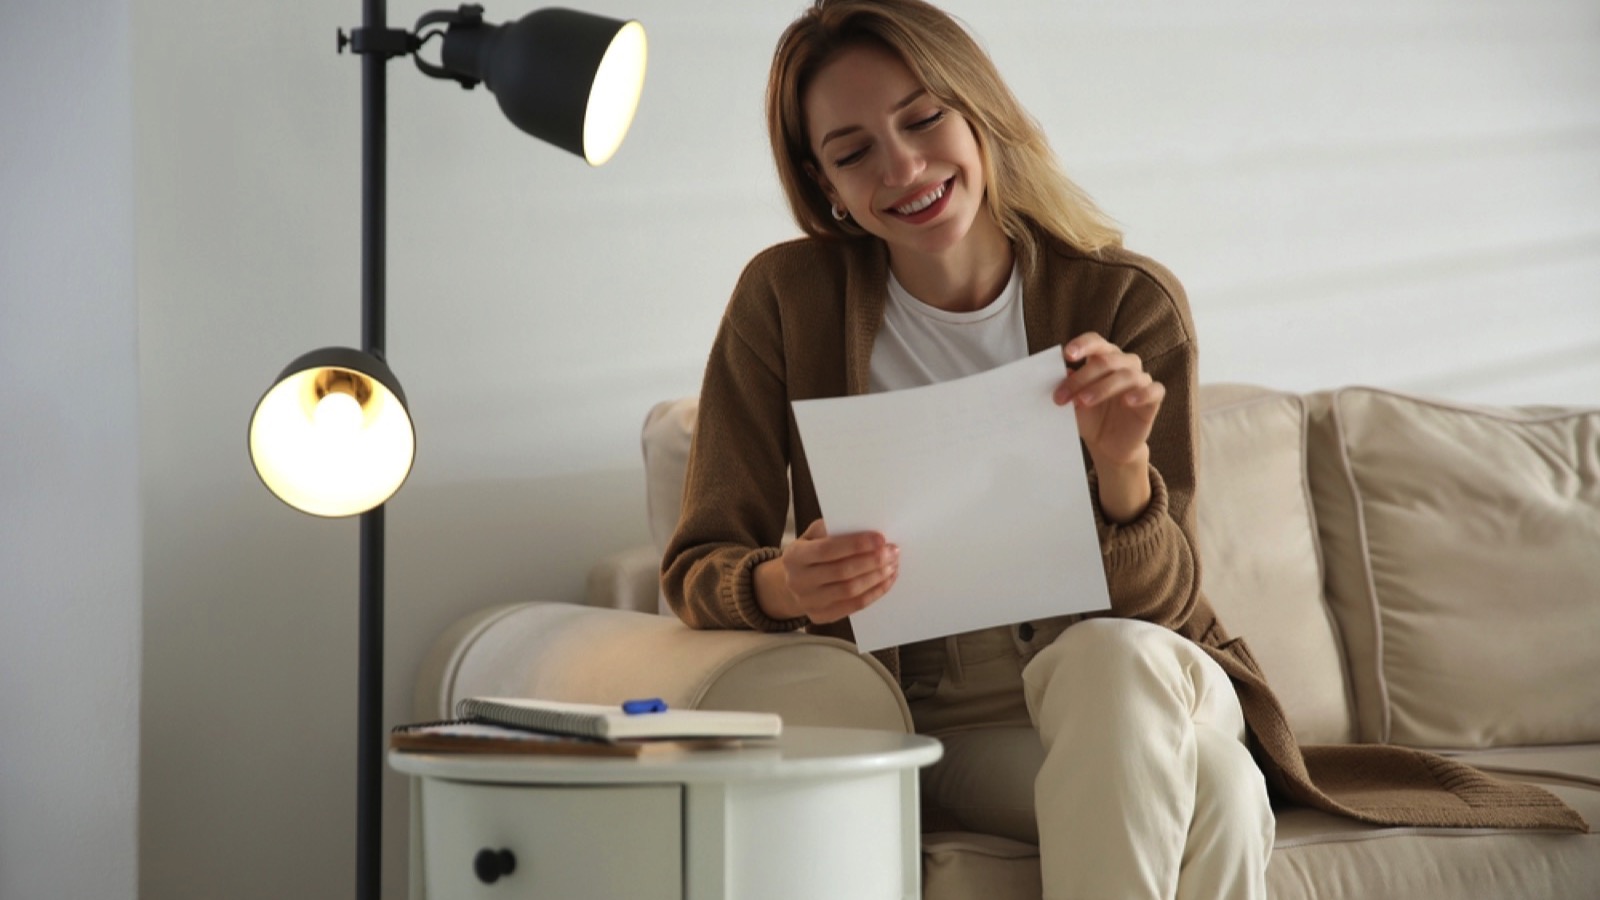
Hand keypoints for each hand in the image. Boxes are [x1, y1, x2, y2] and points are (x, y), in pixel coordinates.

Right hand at [755, 519, 897, 623]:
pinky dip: (875, 593)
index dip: (856, 544)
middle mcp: (798, 581)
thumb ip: (832, 530)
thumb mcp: (812, 536)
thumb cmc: (810, 553)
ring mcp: (808, 602)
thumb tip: (864, 526)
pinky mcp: (821, 616)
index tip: (881, 538)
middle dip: (872, 561)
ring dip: (876, 577)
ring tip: (892, 565)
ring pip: (850, 591)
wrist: (793, 582)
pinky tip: (887, 580)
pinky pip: (854, 606)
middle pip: (842, 572)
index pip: (828, 550)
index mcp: (794, 556)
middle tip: (892, 552)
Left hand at [1053, 333, 1164, 520]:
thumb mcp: (1074, 403)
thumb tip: (1059, 373)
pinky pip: (1154, 390)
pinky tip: (1126, 401)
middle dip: (1082, 378)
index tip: (1067, 354)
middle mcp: (1125, 364)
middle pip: (1107, 361)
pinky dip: (1141, 394)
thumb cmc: (1091, 418)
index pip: (1096, 342)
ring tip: (1084, 402)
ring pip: (1127, 375)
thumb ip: (1068, 387)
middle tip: (1063, 396)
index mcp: (1104, 358)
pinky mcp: (1153, 399)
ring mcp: (1141, 380)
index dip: (1083, 345)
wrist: (1108, 445)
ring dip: (1102, 387)